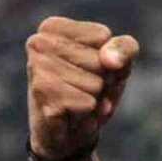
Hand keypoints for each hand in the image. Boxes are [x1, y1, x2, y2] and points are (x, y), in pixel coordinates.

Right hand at [26, 16, 139, 160]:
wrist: (70, 133)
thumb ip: (125, 48)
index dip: (109, 60)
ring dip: (94, 99)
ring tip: (78, 101)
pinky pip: (87, 103)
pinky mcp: (42, 94)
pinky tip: (72, 114)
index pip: (103, 36)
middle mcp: (38, 42)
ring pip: (95, 83)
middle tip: (85, 90)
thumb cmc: (93, 90)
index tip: (94, 70)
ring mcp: (36, 67)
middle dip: (103, 82)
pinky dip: (87, 113)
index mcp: (53, 27)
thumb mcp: (119, 64)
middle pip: (100, 62)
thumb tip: (109, 60)